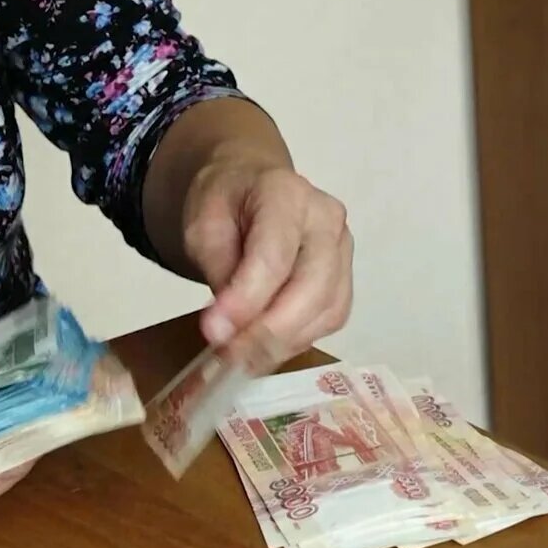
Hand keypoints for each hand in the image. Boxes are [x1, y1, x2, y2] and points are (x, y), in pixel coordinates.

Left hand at [182, 154, 352, 362]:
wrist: (249, 190)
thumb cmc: (224, 205)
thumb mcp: (202, 227)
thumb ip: (218, 270)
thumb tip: (229, 327)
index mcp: (286, 194)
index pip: (274, 255)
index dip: (247, 299)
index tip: (216, 332)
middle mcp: (326, 219)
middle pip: (311, 287)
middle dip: (268, 331)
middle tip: (228, 356)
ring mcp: (343, 249)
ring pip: (327, 309)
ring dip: (282, 342)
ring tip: (241, 357)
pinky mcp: (344, 277)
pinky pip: (330, 319)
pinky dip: (297, 340)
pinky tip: (265, 348)